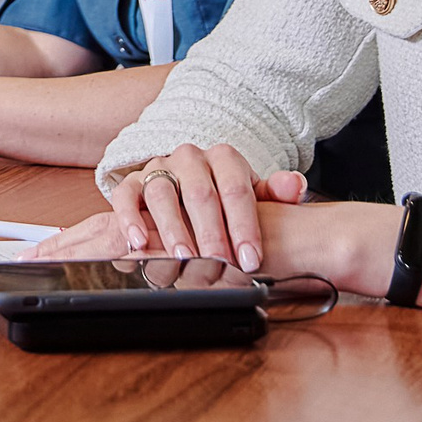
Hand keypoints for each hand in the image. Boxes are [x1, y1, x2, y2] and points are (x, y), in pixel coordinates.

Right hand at [35, 143, 307, 272]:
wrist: (184, 187)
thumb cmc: (224, 198)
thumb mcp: (252, 195)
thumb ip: (275, 192)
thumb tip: (296, 185)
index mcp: (223, 158)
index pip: (236, 189)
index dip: (244, 226)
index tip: (251, 259)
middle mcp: (189, 158)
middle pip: (200, 193)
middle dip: (210, 233)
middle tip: (218, 263)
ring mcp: (158, 168)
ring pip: (162, 194)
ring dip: (172, 229)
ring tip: (183, 258)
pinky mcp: (131, 182)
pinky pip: (125, 196)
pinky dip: (129, 218)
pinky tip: (139, 243)